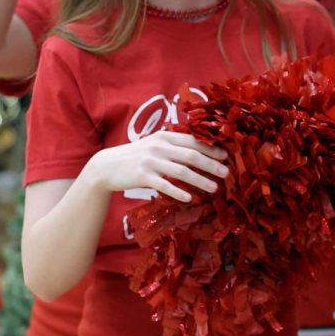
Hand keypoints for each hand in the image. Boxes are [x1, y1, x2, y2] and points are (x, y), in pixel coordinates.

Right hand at [86, 131, 227, 202]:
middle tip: (226, 173)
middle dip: (211, 164)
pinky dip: (178, 191)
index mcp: (165, 137)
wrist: (107, 165)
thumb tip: (201, 151)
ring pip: (181, 171)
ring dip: (200, 180)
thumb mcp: (155, 145)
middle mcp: (159, 147)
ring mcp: (150, 161)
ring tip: (214, 188)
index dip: (211, 148)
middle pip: (191, 156)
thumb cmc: (137, 156)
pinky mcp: (142, 176)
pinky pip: (164, 185)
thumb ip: (174, 145)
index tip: (226, 155)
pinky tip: (190, 198)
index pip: (193, 141)